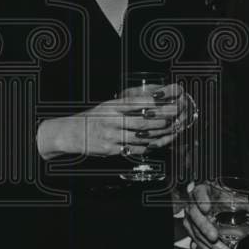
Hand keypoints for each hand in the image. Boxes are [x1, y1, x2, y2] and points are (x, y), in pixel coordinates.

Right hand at [36, 84, 182, 158]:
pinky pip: (133, 148)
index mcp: (111, 107)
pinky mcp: (111, 149)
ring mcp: (111, 136)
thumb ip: (126, 105)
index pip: (135, 103)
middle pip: (142, 121)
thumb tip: (150, 100)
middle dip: (161, 119)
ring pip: (140, 136)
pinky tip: (155, 142)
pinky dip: (146, 145)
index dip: (153, 102)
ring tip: (170, 128)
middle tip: (176, 115)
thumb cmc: (93, 118)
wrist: (73, 133)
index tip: (167, 99)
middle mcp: (112, 121)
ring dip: (157, 133)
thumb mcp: (107, 106)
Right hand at [184, 182, 248, 248]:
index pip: (199, 192)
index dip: (201, 199)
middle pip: (195, 215)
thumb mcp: (230, 196)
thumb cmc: (217, 196)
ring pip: (196, 232)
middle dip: (205, 227)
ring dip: (210, 244)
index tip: (207, 208)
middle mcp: (194, 204)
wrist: (206, 200)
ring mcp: (191, 218)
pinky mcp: (192, 230)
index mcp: (203, 191)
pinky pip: (197, 242)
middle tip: (214, 236)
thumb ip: (247, 205)